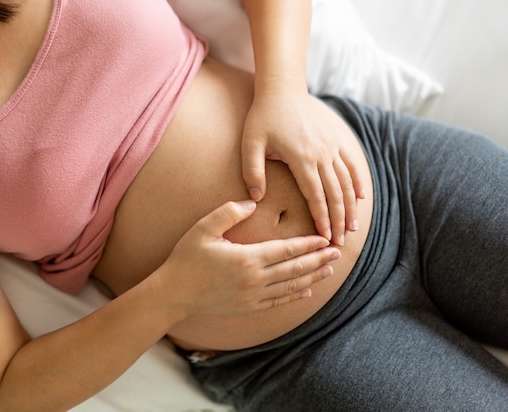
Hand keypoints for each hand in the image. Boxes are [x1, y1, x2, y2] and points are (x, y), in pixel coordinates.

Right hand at [158, 201, 339, 317]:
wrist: (173, 293)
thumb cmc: (186, 258)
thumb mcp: (204, 229)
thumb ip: (229, 212)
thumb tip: (252, 201)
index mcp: (247, 258)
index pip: (286, 249)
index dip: (307, 244)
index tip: (324, 238)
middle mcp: (255, 279)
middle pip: (294, 268)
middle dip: (317, 260)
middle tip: (337, 252)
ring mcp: (252, 296)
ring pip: (290, 287)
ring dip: (311, 278)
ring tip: (327, 270)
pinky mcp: (247, 307)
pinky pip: (277, 302)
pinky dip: (294, 296)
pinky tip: (305, 291)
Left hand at [241, 88, 364, 244]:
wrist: (282, 88)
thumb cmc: (263, 117)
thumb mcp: (250, 143)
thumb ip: (253, 171)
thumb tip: (256, 198)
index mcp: (302, 158)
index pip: (315, 196)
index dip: (321, 218)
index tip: (324, 238)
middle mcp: (321, 154)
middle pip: (334, 194)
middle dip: (338, 221)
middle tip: (339, 244)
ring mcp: (331, 147)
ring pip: (345, 182)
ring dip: (349, 207)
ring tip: (352, 228)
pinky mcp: (335, 140)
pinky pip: (350, 164)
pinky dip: (357, 182)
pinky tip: (360, 198)